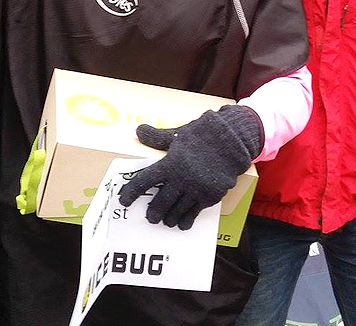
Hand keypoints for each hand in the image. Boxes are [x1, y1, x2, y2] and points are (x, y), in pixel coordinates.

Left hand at [118, 105, 262, 229]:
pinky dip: (187, 220)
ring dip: (169, 218)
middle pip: (161, 202)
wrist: (231, 142)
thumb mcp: (177, 135)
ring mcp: (196, 190)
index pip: (144, 181)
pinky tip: (183, 224)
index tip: (123, 201)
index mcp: (169, 164)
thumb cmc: (201, 136)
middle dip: (153, 212)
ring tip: (166, 222)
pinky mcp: (210, 196)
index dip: (132, 192)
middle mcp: (181, 179)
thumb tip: (139, 131)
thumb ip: (157, 137)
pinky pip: (195, 213)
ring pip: (177, 211)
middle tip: (150, 218)